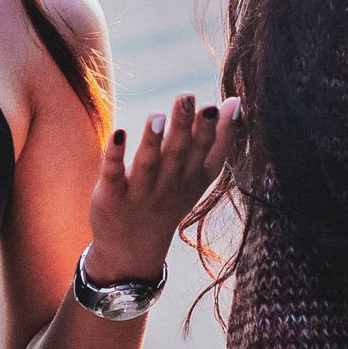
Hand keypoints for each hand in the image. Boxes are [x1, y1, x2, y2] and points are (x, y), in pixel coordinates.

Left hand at [84, 93, 240, 281]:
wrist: (131, 250)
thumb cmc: (168, 200)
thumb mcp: (198, 176)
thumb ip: (218, 140)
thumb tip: (236, 101)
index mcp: (192, 178)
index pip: (205, 152)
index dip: (210, 130)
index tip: (213, 105)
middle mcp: (169, 185)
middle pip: (178, 153)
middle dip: (184, 127)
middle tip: (186, 98)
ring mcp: (140, 192)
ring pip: (148, 164)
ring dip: (153, 141)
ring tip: (156, 116)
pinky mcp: (111, 196)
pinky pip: (113, 174)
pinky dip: (115, 156)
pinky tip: (117, 133)